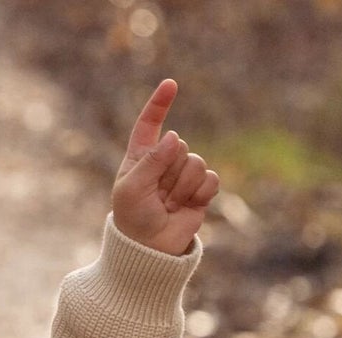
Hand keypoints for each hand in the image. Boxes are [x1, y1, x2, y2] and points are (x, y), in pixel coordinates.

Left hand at [112, 78, 219, 255]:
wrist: (151, 249)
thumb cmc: (133, 219)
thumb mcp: (131, 189)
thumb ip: (151, 162)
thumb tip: (174, 137)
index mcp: (141, 157)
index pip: (149, 125)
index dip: (159, 105)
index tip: (170, 84)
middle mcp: (163, 162)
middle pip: (179, 146)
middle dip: (169, 173)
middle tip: (157, 197)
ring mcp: (183, 175)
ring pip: (195, 162)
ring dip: (182, 187)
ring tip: (170, 205)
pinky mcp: (200, 189)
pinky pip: (210, 179)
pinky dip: (199, 194)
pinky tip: (187, 207)